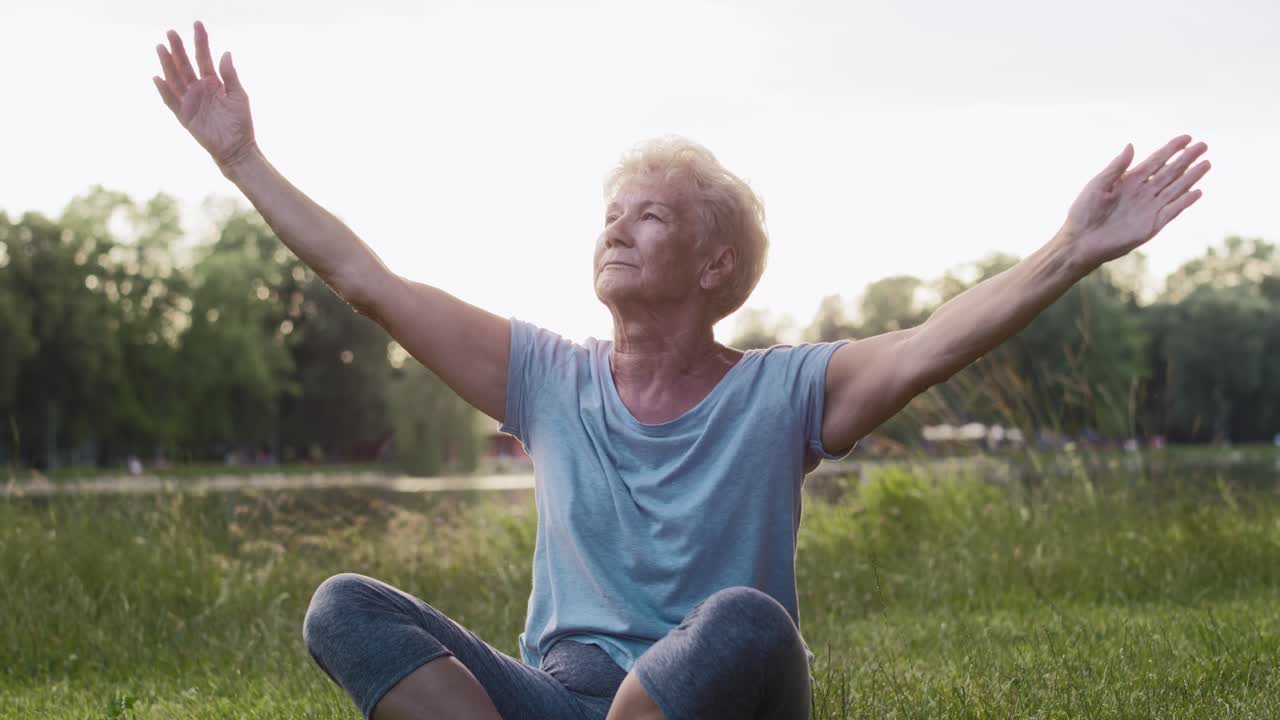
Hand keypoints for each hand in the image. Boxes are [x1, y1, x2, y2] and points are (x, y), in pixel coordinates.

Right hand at [152, 21, 256, 170]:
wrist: (236, 148)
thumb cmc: (240, 123)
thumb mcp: (239, 96)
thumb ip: (230, 75)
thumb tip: (225, 53)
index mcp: (213, 82)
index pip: (204, 57)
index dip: (200, 41)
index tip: (197, 23)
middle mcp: (199, 89)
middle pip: (185, 65)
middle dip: (178, 48)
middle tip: (171, 32)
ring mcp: (190, 101)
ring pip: (176, 79)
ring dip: (168, 64)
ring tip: (161, 47)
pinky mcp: (184, 115)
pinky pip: (171, 101)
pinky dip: (164, 90)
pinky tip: (157, 77)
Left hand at [1061, 135, 1209, 268]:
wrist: (1080, 241)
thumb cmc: (1083, 211)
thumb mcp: (1098, 185)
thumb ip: (1116, 167)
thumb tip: (1131, 145)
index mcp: (1130, 180)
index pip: (1155, 161)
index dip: (1171, 149)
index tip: (1187, 137)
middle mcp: (1143, 192)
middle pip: (1170, 172)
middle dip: (1186, 159)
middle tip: (1204, 145)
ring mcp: (1149, 208)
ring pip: (1175, 189)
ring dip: (1191, 177)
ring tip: (1206, 164)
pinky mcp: (1152, 225)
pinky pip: (1172, 211)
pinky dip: (1185, 202)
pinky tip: (1197, 191)